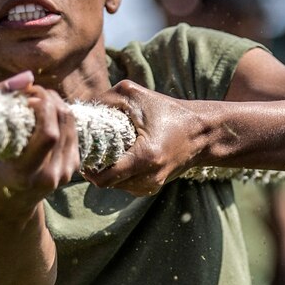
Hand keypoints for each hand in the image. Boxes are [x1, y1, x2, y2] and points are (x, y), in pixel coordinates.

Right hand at [0, 71, 79, 214]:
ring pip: (71, 123)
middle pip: (62, 123)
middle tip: (31, 90)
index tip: (27, 93)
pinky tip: (44, 113)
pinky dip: (60, 115)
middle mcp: (49, 176)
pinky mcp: (73, 167)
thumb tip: (28, 77)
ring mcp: (64, 173)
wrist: (6, 207)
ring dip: (56, 103)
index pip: (48, 134)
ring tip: (36, 98)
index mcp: (23, 174)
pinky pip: (73, 130)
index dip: (43, 107)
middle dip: (49, 99)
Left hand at [86, 80, 205, 196]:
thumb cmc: (170, 111)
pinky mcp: (153, 188)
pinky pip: (126, 185)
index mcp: (145, 157)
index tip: (85, 150)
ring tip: (111, 150)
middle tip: (93, 149)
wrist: (202, 133)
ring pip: (114, 185)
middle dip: (96, 166)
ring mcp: (151, 186)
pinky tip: (125, 156)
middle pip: (105, 183)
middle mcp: (148, 178)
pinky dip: (120, 173)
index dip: (88, 166)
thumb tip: (81, 112)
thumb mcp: (137, 96)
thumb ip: (106, 100)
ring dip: (108, 170)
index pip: (102, 178)